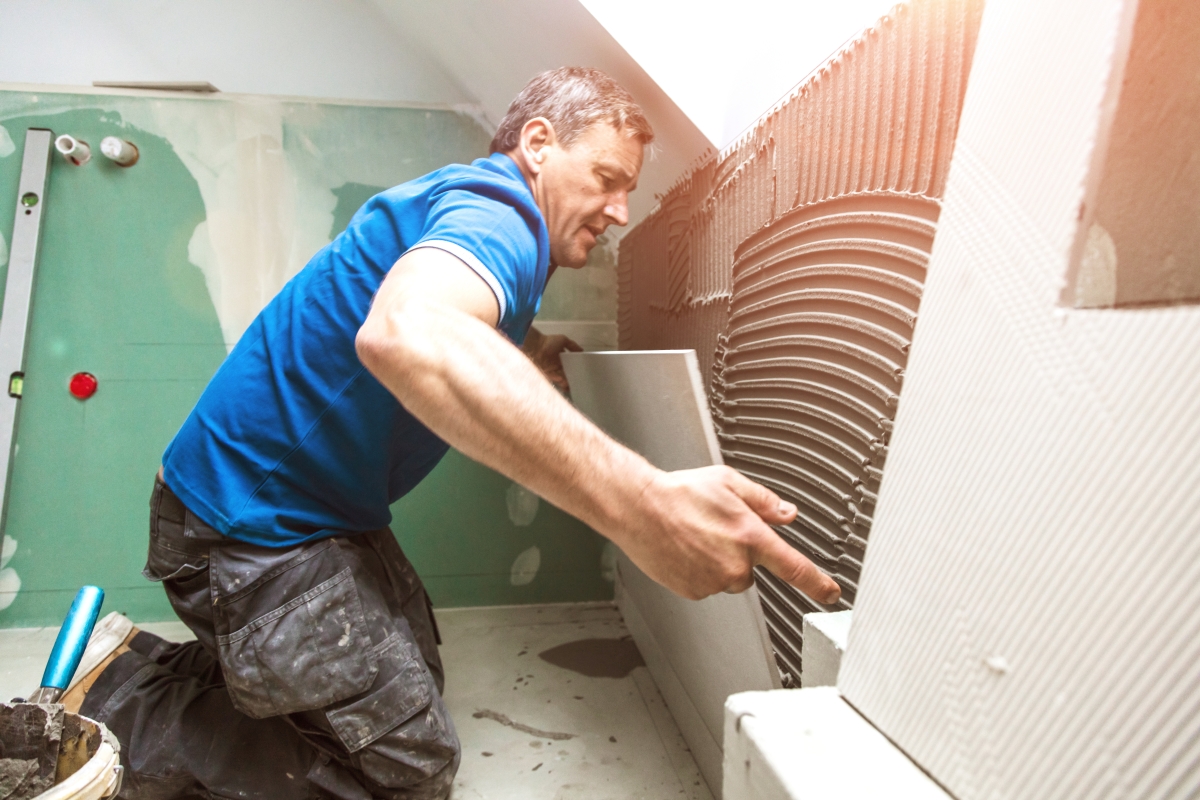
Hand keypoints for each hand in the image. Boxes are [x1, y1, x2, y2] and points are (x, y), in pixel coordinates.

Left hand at [521, 327, 582, 390]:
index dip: (574, 369)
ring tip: (570, 386)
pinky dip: (558, 380)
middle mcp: (556, 364)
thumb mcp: (563, 340)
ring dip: (565, 382)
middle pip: (565, 373)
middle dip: (570, 378)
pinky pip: (553, 378)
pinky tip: (563, 382)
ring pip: (560, 378)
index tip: (581, 373)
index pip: (569, 365)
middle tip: (577, 383)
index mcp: (560, 357)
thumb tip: (582, 351)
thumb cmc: (548, 342)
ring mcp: (550, 370)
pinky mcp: (545, 373)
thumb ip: (573, 345)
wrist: (534, 345)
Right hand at [615, 465, 841, 603]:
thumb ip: (764, 501)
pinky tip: (683, 550)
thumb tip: (786, 514)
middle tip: (713, 530)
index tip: (831, 594)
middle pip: (751, 570)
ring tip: (693, 537)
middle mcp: (734, 564)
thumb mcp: (729, 483)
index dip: (817, 584)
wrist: (639, 508)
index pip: (795, 567)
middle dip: (738, 553)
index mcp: (750, 536)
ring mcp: (712, 582)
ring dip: (716, 562)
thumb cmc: (680, 493)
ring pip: (726, 578)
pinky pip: (705, 585)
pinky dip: (697, 571)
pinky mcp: (692, 592)